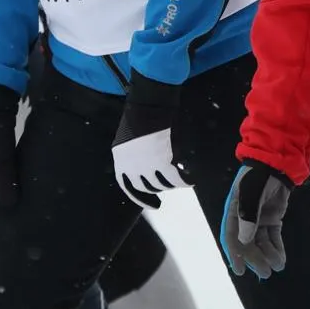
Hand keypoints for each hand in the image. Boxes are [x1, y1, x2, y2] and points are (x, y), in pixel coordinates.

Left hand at [111, 72, 189, 208]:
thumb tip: (146, 168)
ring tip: (179, 181)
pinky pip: (175, 179)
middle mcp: (131, 166)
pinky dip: (184, 182)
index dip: (139, 198)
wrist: (149, 104)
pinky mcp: (162, 162)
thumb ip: (135, 155)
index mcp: (119, 160)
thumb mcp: (130, 140)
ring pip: (161, 184)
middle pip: (145, 187)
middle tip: (167, 189)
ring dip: (171, 185)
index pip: (127, 186)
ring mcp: (146, 166)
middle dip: (157, 190)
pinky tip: (190, 181)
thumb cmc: (140, 115)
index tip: (152, 204)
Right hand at [220, 161, 293, 278]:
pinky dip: (277, 248)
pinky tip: (281, 259)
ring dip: (268, 255)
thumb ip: (248, 215)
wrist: (277, 164)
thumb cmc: (260, 177)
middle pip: (247, 243)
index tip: (239, 271)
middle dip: (255, 259)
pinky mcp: (273, 218)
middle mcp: (245, 218)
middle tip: (265, 273)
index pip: (231, 237)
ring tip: (277, 267)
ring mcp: (259, 219)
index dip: (234, 254)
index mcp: (234, 211)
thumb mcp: (252, 193)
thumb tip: (244, 240)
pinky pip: (273, 237)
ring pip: (261, 242)